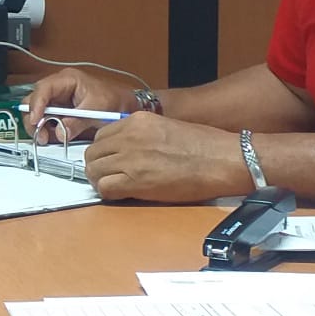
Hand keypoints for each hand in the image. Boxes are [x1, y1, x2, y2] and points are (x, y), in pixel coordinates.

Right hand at [22, 68, 137, 138]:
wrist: (124, 107)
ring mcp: (57, 100)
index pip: (44, 89)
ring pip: (37, 112)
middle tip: (41, 135)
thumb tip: (60, 132)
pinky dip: (46, 130)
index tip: (36, 120)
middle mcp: (58, 88)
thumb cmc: (114, 99)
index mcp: (67, 79)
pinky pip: (45, 121)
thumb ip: (77, 122)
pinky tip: (53, 137)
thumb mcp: (97, 110)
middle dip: (34, 119)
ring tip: (47, 138)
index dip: (36, 105)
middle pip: (34, 100)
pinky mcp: (59, 112)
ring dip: (39, 127)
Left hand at [83, 113, 248, 203]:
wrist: (222, 160)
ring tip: (118, 187)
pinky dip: (110, 194)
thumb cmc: (204, 145)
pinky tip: (124, 195)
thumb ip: (141, 135)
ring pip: (94, 171)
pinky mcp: (135, 180)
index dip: (104, 152)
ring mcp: (130, 158)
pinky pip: (105, 188)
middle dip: (98, 167)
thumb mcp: (165, 127)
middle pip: (92, 154)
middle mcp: (129, 136)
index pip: (101, 136)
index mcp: (137, 120)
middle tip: (111, 177)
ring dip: (102, 181)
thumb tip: (125, 150)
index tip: (111, 161)